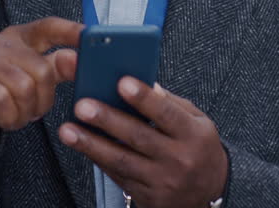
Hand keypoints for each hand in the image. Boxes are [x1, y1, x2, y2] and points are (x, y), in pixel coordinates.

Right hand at [0, 17, 81, 143]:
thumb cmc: (0, 92)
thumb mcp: (30, 78)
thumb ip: (55, 67)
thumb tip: (78, 59)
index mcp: (20, 37)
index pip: (49, 27)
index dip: (71, 31)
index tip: (90, 37)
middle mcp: (1, 43)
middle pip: (42, 69)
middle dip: (44, 99)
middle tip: (35, 111)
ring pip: (24, 87)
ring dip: (26, 112)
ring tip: (19, 117)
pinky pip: (2, 100)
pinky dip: (10, 117)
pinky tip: (7, 120)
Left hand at [58, 78, 227, 207]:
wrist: (211, 192)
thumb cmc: (200, 148)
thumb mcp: (198, 122)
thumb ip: (171, 103)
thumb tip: (145, 84)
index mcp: (194, 135)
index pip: (166, 113)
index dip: (144, 99)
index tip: (122, 82)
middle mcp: (179, 159)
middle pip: (138, 137)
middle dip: (108, 120)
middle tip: (82, 106)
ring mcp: (162, 181)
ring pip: (122, 160)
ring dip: (91, 144)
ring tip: (68, 130)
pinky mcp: (148, 196)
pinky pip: (118, 176)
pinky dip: (97, 159)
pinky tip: (82, 146)